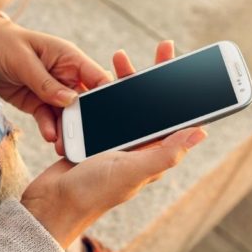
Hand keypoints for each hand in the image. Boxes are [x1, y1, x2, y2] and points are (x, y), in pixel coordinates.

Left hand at [0, 18, 110, 142]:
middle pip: (85, 101)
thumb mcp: (24, 61)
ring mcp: (53, 91)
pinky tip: (51, 137)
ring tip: (63, 145)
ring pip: (67, 114)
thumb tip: (71, 100)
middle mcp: (66, 75)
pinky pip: (49, 118)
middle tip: (84, 139)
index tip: (108, 115)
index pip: (97, 77)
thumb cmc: (2, 43)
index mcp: (70, 58)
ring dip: (67, 130)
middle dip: (86, 120)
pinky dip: (50, 128)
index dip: (108, 95)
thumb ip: (46, 83)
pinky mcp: (38, 103)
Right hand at [22, 40, 207, 247]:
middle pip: (153, 104)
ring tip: (121, 58)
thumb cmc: (92, 193)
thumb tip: (201, 133)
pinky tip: (95, 79)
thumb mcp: (133, 171)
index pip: (176, 117)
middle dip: (157, 75)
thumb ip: (165, 153)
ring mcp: (114, 142)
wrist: (50, 204)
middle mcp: (137, 147)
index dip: (184, 91)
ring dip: (126, 78)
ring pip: (126, 102)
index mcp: (153, 154)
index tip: (188, 64)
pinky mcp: (92, 138)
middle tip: (163, 47)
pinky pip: (101, 109)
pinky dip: (99, 92)